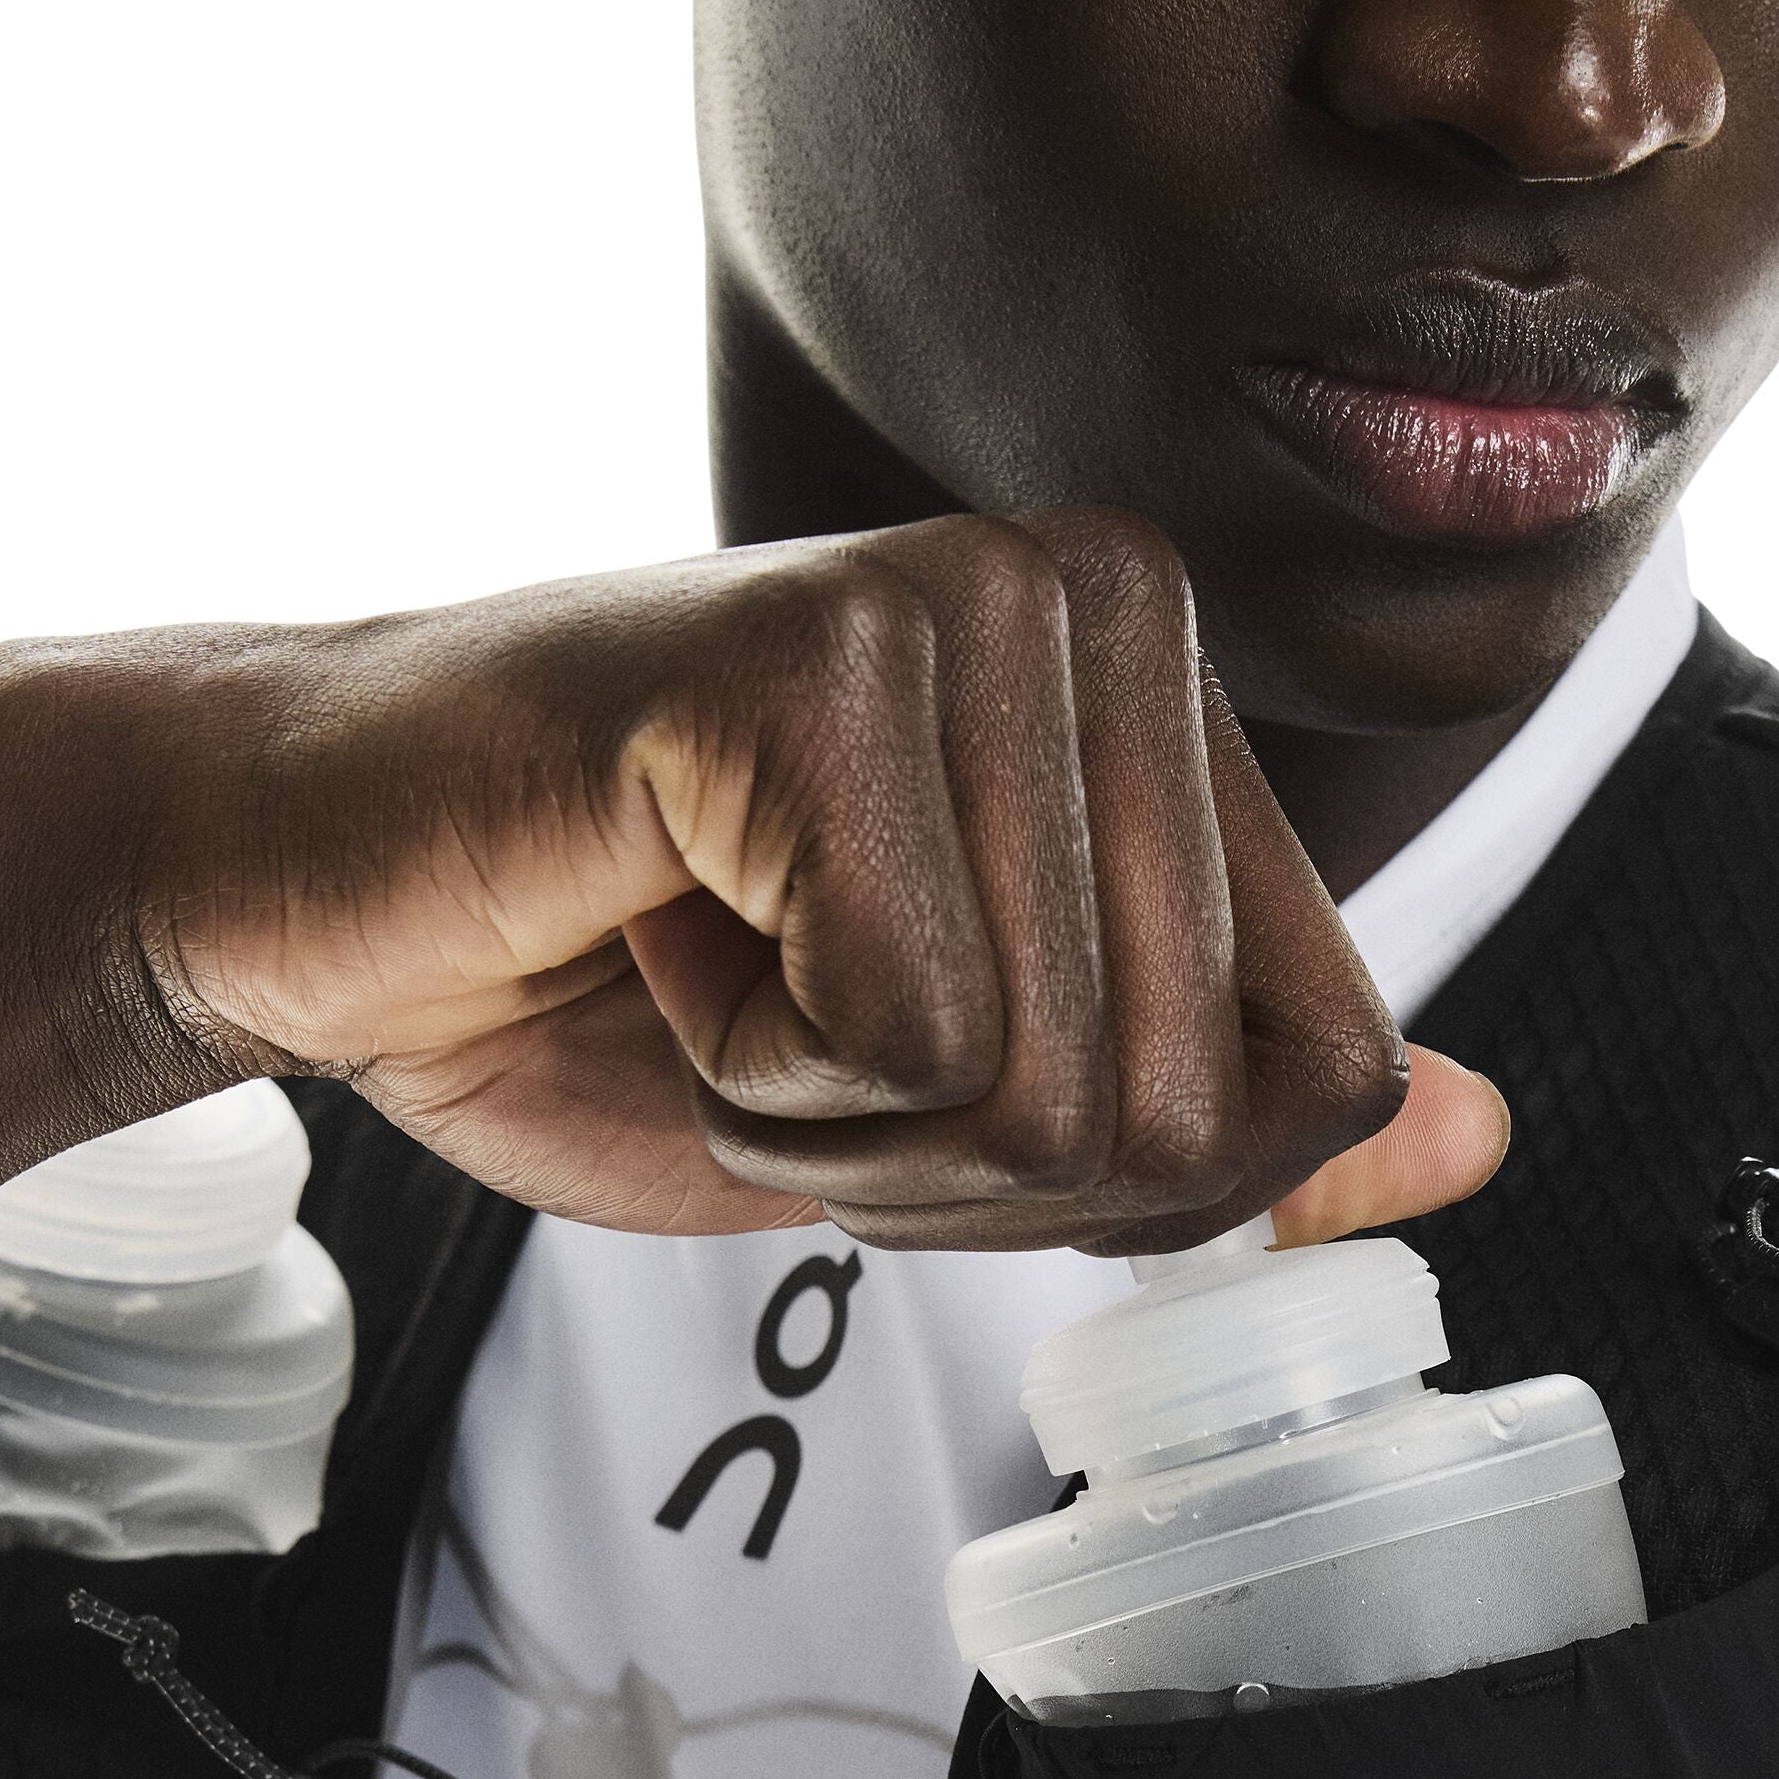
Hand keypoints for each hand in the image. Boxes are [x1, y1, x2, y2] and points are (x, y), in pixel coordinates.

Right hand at [135, 509, 1507, 1252]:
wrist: (304, 891)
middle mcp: (1107, 607)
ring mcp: (969, 600)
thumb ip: (1215, 1126)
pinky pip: (905, 1031)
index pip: (1321, 1068)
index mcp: (1165, 699)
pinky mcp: (822, 652)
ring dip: (835, 1128)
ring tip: (703, 953)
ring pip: (1046, 1082)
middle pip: (1183, 1107)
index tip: (899, 1061)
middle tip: (768, 1013)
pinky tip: (647, 917)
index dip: (1103, 1178)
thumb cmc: (604, 980)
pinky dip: (753, 1076)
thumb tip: (1474, 1140)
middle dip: (948, 1169)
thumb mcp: (956, 1110)